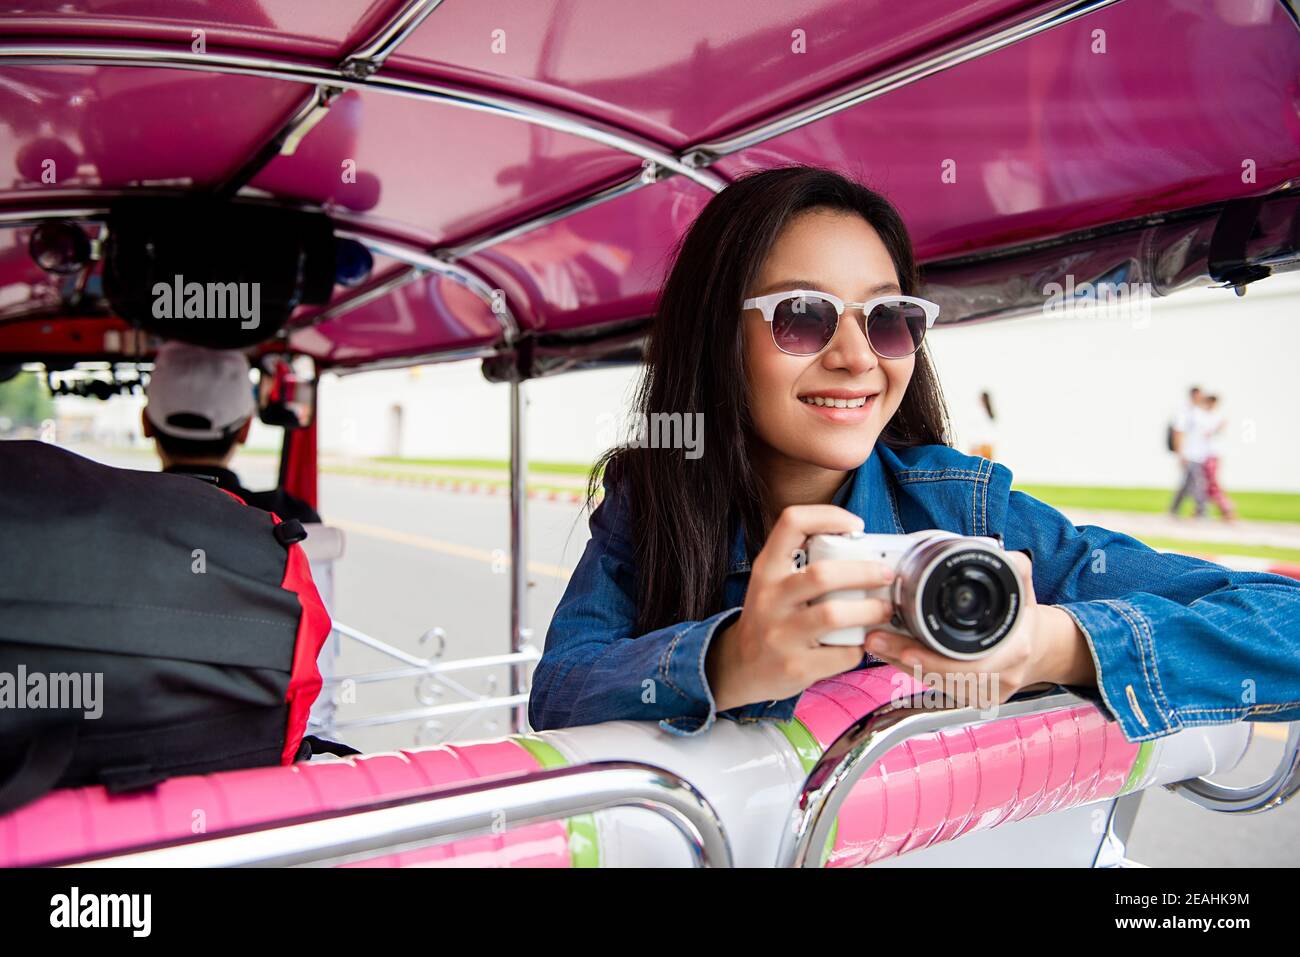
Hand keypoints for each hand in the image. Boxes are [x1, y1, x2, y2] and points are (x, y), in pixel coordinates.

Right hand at [705, 505, 896, 711]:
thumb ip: (806, 564)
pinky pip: (842, 653)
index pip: (791, 523)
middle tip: (886, 575)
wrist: (741, 667)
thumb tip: (864, 550)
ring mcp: (780, 635)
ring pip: (834, 615)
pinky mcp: (796, 667)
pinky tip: (861, 641)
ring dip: (870, 610)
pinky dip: (860, 646)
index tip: (856, 526)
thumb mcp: (773, 583)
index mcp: (766, 569)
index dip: (829, 516)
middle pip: (823, 574)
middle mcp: (769, 598)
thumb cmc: (770, 617)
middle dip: (864, 572)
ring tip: (884, 610)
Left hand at [862, 551, 1096, 704]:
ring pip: (934, 683)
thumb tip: (1008, 555)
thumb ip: (1016, 571)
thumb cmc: (1024, 621)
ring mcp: (982, 692)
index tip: (906, 649)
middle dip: (904, 659)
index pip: (970, 667)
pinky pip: (933, 687)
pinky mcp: (967, 697)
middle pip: (943, 677)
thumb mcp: (1024, 593)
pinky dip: (908, 669)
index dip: (936, 662)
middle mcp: (998, 679)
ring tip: (875, 642)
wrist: (1037, 650)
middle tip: (875, 640)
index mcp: (1013, 653)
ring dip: (900, 664)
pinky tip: (888, 653)